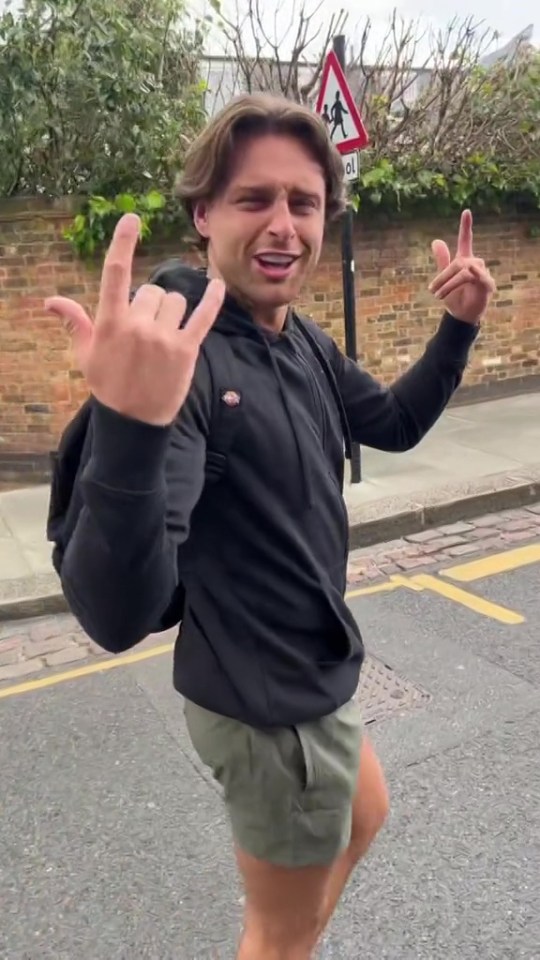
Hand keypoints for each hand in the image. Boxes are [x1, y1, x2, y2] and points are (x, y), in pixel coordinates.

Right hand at [45, 213, 224, 425]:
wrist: (134, 422)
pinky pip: (204, 316)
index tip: (132, 219)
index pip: (115, 274)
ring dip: (172, 313)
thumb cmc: (108, 384)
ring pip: (176, 302)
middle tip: (145, 335)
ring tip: (163, 338)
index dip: (123, 243)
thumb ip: (75, 322)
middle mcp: (137, 326)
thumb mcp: (86, 354)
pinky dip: (213, 299)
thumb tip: (50, 301)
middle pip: (151, 291)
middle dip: (150, 306)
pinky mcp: (187, 350)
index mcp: (110, 323)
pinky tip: (218, 285)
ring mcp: (163, 338)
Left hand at [429, 210, 495, 324]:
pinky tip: (468, 272)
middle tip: (432, 290)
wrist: (461, 316)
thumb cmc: (455, 297)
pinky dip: (471, 276)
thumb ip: (442, 260)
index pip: (466, 240)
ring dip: (448, 283)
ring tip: (438, 295)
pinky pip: (477, 277)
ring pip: (463, 270)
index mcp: (464, 260)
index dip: (466, 226)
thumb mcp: (444, 279)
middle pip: (458, 262)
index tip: (466, 211)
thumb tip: (436, 241)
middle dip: (442, 276)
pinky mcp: (487, 285)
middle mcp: (475, 264)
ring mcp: (482, 274)